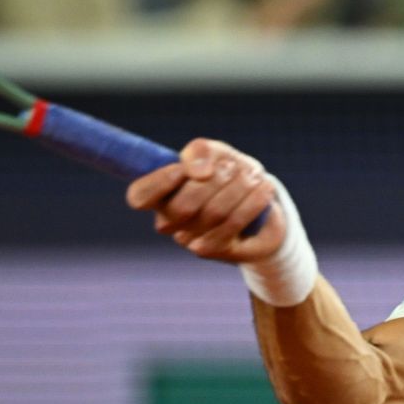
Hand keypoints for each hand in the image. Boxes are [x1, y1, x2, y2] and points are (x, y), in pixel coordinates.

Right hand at [125, 137, 286, 262]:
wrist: (258, 201)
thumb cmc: (228, 173)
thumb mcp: (214, 153)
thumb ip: (200, 152)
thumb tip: (198, 172)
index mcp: (158, 194)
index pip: (139, 196)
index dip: (159, 183)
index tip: (182, 169)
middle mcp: (167, 221)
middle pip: (182, 206)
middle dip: (214, 181)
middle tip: (234, 167)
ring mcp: (188, 239)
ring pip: (212, 214)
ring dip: (238, 189)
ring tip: (253, 176)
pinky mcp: (213, 250)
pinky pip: (232, 226)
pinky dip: (251, 203)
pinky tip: (264, 190)